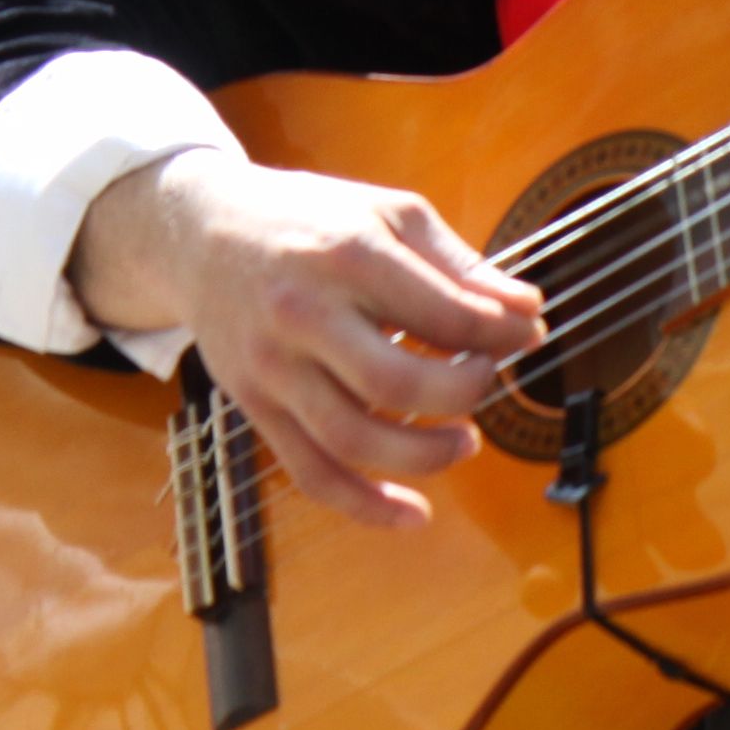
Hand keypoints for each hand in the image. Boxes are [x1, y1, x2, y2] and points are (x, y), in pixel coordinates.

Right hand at [72, 151, 548, 528]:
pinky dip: (366, 506)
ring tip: (464, 442)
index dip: (500, 332)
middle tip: (488, 379)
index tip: (527, 333)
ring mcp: (274, 367)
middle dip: (465, 392)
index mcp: (348, 255)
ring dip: (425, 455)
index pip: (444, 312)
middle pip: (398, 383)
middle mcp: (304, 314)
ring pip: (354, 439)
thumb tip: (528, 311)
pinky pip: (311, 473)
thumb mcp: (388, 214)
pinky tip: (413, 515)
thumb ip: (459, 265)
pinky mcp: (255, 406)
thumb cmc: (308, 219)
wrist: (201, 233)